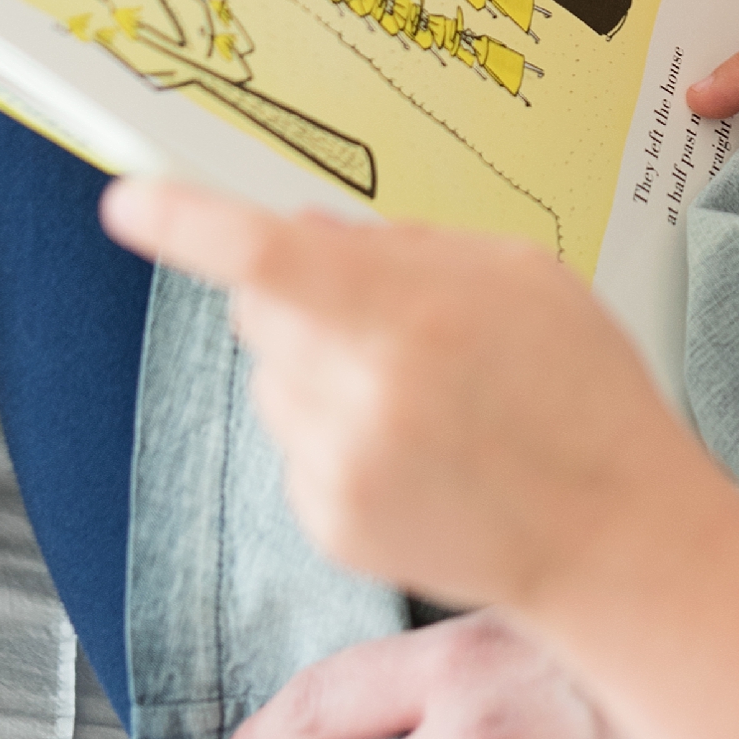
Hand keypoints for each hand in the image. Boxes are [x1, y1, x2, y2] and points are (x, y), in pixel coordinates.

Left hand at [100, 184, 700, 615]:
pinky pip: (294, 444)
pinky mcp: (328, 523)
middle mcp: (358, 394)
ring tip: (426, 394)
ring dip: (320, 365)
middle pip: (260, 308)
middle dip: (299, 292)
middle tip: (390, 312)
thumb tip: (303, 227)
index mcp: (410, 315)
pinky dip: (337, 432)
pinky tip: (418, 449)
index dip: (186, 223)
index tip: (126, 201)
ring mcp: (336, 468)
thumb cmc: (584, 392)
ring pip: (273, 378)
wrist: (612, 537)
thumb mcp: (522, 275)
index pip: (265, 255)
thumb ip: (406, 245)